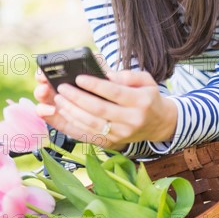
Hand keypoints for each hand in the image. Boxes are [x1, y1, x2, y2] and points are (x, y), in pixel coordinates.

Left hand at [35, 70, 177, 148]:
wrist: (159, 124)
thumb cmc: (149, 97)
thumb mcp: (146, 80)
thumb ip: (127, 75)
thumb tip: (105, 75)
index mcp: (141, 102)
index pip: (114, 93)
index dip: (95, 85)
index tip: (79, 78)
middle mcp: (131, 120)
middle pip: (99, 110)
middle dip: (77, 98)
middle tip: (62, 87)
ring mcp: (121, 134)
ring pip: (91, 124)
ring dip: (72, 112)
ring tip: (59, 99)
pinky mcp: (112, 143)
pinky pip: (88, 135)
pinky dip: (73, 124)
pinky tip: (64, 113)